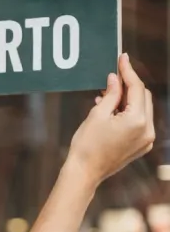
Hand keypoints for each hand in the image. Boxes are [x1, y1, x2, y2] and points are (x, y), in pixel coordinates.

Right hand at [68, 53, 154, 186]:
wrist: (84, 173)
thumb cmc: (87, 146)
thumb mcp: (97, 115)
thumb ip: (111, 94)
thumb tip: (115, 78)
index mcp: (137, 121)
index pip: (136, 88)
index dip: (128, 71)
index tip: (122, 58)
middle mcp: (147, 130)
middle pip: (143, 97)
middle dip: (129, 86)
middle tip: (112, 79)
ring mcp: (146, 140)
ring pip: (142, 109)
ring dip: (128, 100)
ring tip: (107, 97)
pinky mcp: (141, 146)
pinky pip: (139, 123)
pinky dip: (128, 114)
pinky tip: (112, 111)